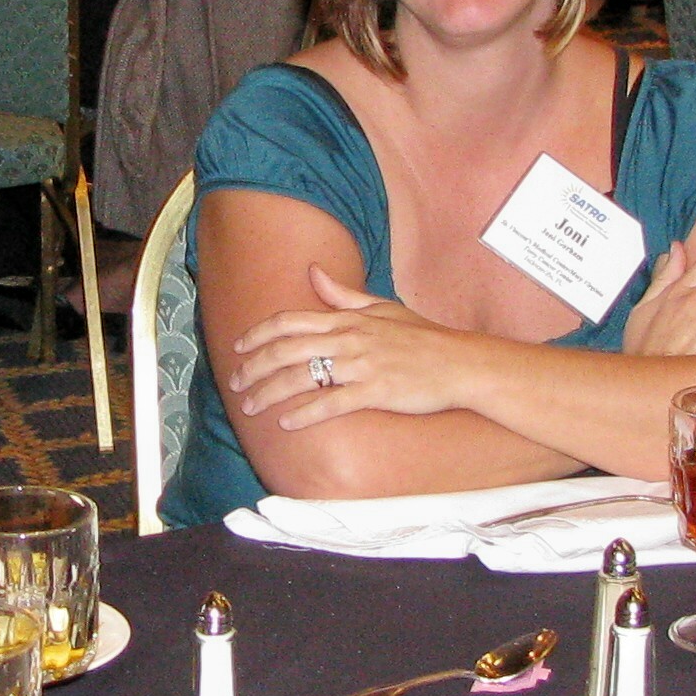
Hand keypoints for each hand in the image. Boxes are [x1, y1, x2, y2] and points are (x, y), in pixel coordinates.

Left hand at [225, 267, 473, 432]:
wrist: (459, 363)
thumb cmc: (421, 337)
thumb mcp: (382, 308)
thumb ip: (343, 295)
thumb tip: (312, 271)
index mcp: (348, 319)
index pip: (291, 321)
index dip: (258, 334)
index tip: (237, 347)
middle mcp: (350, 339)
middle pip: (287, 350)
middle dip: (254, 367)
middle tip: (236, 383)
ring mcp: (362, 365)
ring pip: (302, 377)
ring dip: (270, 393)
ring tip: (251, 407)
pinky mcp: (376, 391)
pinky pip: (332, 403)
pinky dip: (305, 414)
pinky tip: (286, 423)